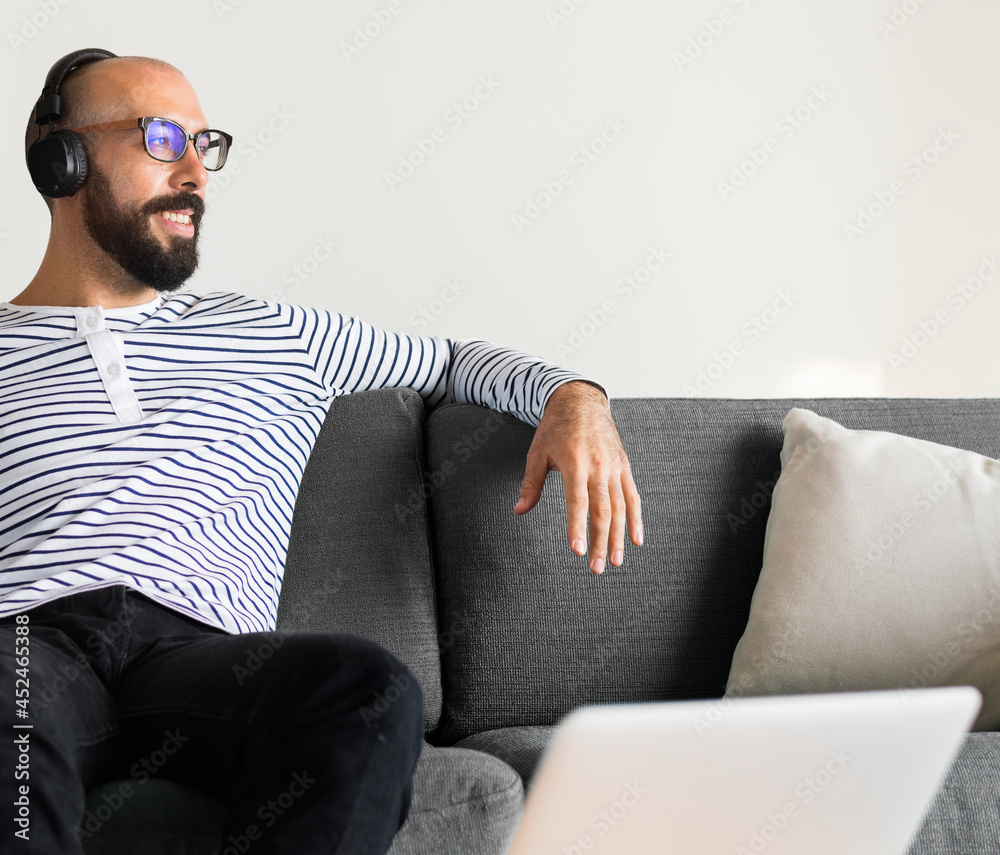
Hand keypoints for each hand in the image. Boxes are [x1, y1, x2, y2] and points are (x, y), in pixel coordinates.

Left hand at [513, 381, 642, 573]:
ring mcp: (615, 467)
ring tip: (616, 561)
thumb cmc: (555, 427)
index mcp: (574, 462)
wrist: (581, 400)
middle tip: (597, 568)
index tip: (578, 551)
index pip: (577, 501)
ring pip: (620, 508)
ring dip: (619, 537)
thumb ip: (531, 483)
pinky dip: (636, 519)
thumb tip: (519, 510)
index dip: (578, 527)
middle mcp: (598, 466)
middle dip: (601, 542)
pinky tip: (636, 539)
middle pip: (602, 510)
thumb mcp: (537, 452)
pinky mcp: (624, 466)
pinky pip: (632, 496)